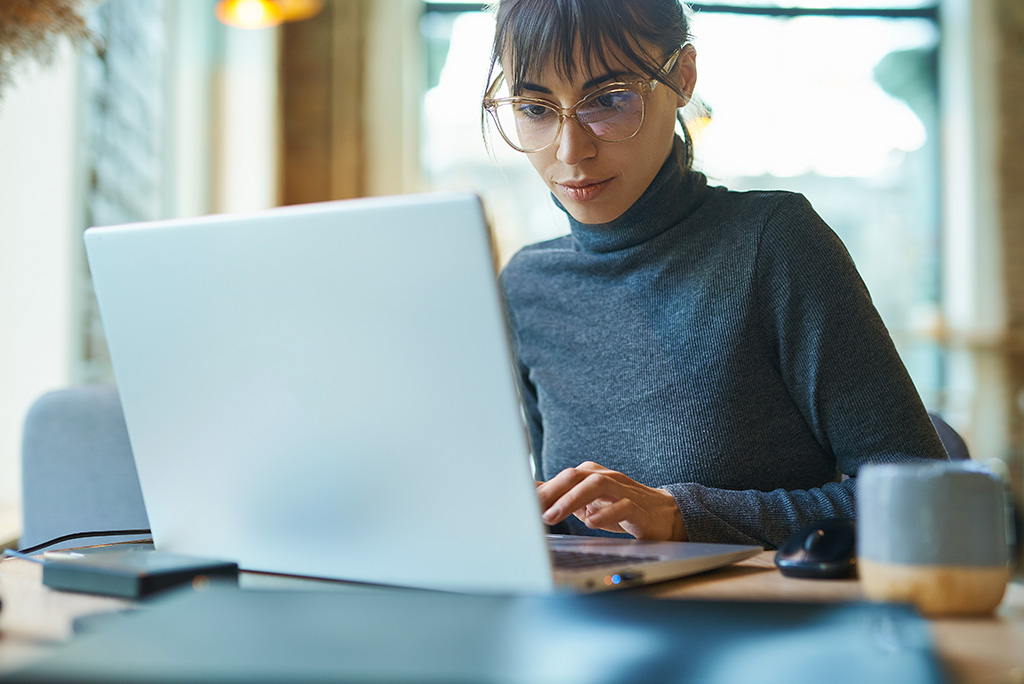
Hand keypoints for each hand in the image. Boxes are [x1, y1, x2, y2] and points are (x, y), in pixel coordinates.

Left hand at [536, 461, 686, 541]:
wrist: (664, 515)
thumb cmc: (620, 507)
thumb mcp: (587, 503)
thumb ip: (561, 497)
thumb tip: (531, 492)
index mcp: (591, 475)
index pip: (562, 477)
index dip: (540, 489)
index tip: (520, 502)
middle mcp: (606, 478)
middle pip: (575, 476)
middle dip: (551, 491)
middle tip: (533, 508)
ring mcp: (623, 491)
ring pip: (597, 485)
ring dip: (571, 500)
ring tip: (553, 515)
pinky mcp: (639, 508)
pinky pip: (622, 507)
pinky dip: (605, 514)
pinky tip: (590, 523)